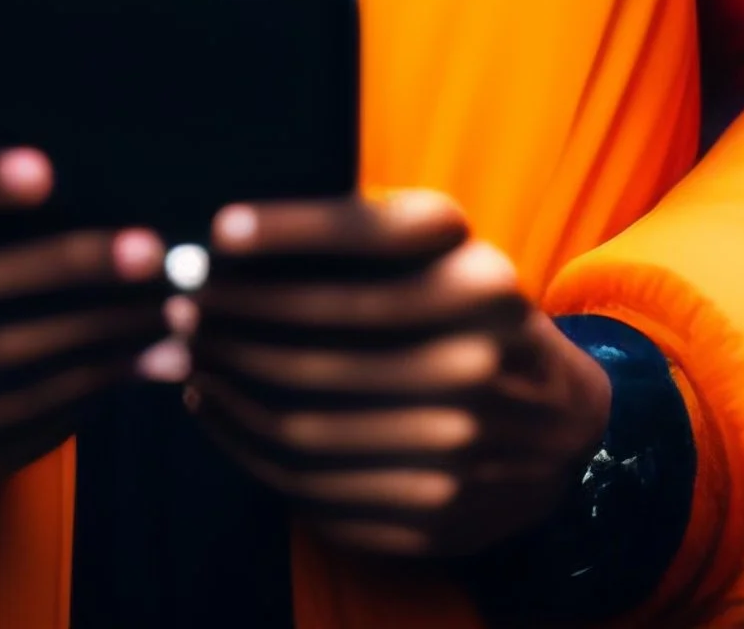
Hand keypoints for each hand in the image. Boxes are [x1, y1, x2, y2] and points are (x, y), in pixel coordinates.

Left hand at [172, 191, 611, 560]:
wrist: (564, 431)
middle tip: (180, 304)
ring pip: (304, 420)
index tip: (219, 231)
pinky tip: (217, 412)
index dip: (291, 231)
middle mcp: (476, 354)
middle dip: (233, 319)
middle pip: (318, 338)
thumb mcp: (453, 260)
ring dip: (227, 386)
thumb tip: (232, 243)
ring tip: (186, 357)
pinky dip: (247, 447)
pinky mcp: (435, 512)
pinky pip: (313, 486)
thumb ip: (367, 243)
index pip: (372, 237)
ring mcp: (458, 442)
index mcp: (479, 275)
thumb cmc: (476, 322)